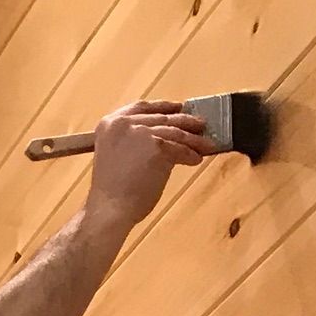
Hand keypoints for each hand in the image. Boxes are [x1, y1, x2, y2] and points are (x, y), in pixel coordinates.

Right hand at [86, 100, 214, 232]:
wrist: (109, 210)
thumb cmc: (111, 192)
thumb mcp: (117, 156)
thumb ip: (134, 142)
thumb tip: (162, 138)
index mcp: (110, 123)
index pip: (142, 107)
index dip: (163, 106)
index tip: (178, 108)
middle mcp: (124, 123)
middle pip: (162, 118)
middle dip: (184, 121)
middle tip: (200, 125)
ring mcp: (141, 133)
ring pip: (174, 132)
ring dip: (193, 140)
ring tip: (205, 145)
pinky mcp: (156, 147)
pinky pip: (179, 148)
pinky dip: (190, 155)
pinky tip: (196, 159)